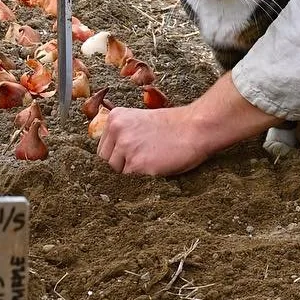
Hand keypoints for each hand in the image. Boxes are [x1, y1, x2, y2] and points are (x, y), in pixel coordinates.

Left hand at [94, 77, 275, 177]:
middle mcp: (117, 131)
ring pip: (118, 173)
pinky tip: (156, 169)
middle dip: (121, 165)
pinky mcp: (137, 164)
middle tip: (142, 162)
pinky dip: (142, 180)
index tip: (130, 158)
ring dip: (132, 173)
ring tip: (151, 164)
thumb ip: (124, 133)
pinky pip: (131, 181)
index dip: (116, 156)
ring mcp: (126, 148)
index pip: (103, 147)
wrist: (196, 128)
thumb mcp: (141, 120)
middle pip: (106, 161)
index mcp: (115, 118)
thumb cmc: (174, 126)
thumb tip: (112, 156)